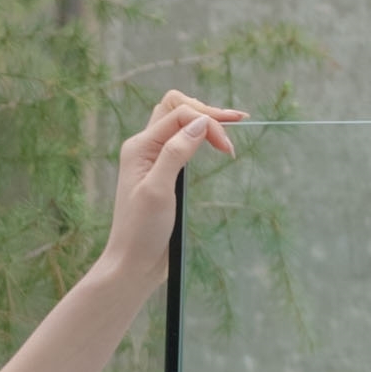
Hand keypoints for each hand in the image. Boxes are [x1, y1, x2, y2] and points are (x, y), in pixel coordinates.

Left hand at [103, 90, 243, 286]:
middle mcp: (144, 148)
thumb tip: (200, 123)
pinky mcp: (163, 171)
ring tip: (231, 128)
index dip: (208, 122)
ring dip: (205, 120)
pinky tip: (214, 141)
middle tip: (238, 123)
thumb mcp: (159, 191)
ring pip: (180, 122)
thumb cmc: (141, 232)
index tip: (229, 148)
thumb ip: (176, 154)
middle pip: (177, 108)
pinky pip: (181, 141)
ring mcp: (153, 159)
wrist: (132, 263)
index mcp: (139, 147)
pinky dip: (200, 136)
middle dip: (208, 112)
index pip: (179, 114)